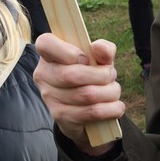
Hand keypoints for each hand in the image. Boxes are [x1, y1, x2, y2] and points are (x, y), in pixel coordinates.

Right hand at [32, 34, 124, 155]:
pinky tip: (116, 106)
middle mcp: (43, 74)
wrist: (83, 107)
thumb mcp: (98, 58)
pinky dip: (110, 109)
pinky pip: (91, 113)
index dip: (68, 51)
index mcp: (47, 52)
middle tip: (111, 75)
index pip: (45, 44)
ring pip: (86, 95)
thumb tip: (99, 48)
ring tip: (114, 90)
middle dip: (101, 75)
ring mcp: (49, 97)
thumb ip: (103, 49)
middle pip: (72, 75)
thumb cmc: (90, 73)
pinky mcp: (60, 116)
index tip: (86, 58)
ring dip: (109, 92)